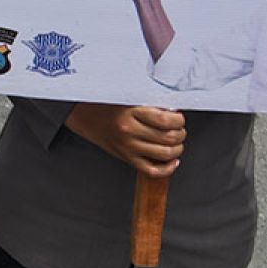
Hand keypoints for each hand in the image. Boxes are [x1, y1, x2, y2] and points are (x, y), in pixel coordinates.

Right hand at [64, 103, 184, 176]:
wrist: (86, 115)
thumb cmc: (108, 104)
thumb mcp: (129, 97)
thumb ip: (151, 104)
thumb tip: (175, 113)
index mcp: (131, 111)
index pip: (165, 120)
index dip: (179, 120)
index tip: (179, 118)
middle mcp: (129, 130)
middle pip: (168, 138)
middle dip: (180, 134)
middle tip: (179, 129)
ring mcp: (128, 146)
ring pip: (164, 154)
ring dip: (177, 149)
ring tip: (176, 142)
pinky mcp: (126, 158)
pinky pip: (151, 170)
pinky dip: (167, 168)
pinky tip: (172, 161)